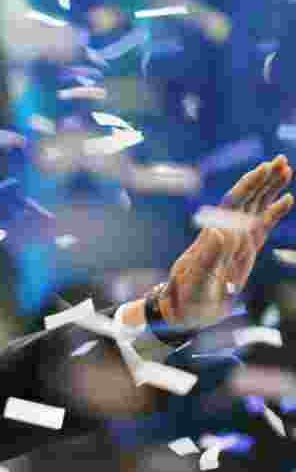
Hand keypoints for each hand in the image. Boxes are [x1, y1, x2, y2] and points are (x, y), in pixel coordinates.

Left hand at [161, 155, 293, 326]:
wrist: (185, 311)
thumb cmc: (187, 299)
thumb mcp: (196, 282)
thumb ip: (207, 259)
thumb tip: (218, 232)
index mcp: (215, 237)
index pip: (233, 204)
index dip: (247, 186)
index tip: (262, 169)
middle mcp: (226, 234)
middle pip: (246, 199)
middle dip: (262, 180)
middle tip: (280, 160)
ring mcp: (237, 241)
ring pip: (256, 208)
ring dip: (270, 189)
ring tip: (286, 168)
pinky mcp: (245, 251)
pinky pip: (262, 225)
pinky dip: (275, 211)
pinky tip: (288, 199)